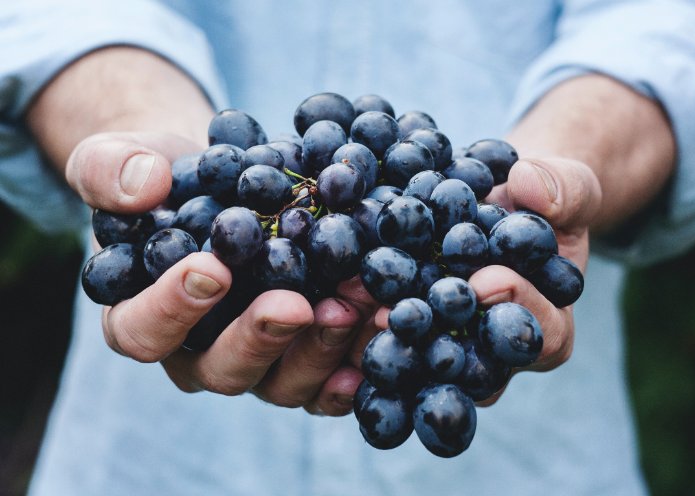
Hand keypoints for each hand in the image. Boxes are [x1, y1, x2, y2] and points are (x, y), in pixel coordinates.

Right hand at [68, 131, 376, 414]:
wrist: (223, 181)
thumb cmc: (165, 177)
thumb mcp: (120, 158)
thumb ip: (110, 170)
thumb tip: (143, 186)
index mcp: (142, 316)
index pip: (142, 331)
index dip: (172, 309)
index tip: (211, 269)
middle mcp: (199, 352)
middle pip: (222, 369)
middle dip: (260, 338)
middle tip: (295, 305)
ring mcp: (258, 360)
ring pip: (283, 381)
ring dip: (322, 349)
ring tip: (356, 305)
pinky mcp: (304, 355)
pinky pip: (329, 379)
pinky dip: (358, 362)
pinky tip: (383, 330)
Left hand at [370, 156, 601, 404]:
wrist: (501, 203)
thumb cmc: (542, 202)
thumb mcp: (567, 187)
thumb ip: (563, 189)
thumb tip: (529, 184)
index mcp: (547, 327)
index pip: (541, 335)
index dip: (517, 309)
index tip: (486, 279)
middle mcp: (494, 353)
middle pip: (471, 365)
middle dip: (436, 338)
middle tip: (398, 314)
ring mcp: (449, 347)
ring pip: (421, 360)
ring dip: (385, 337)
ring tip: (352, 307)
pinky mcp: (410, 331)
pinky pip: (386, 336)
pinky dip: (358, 318)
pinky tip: (329, 299)